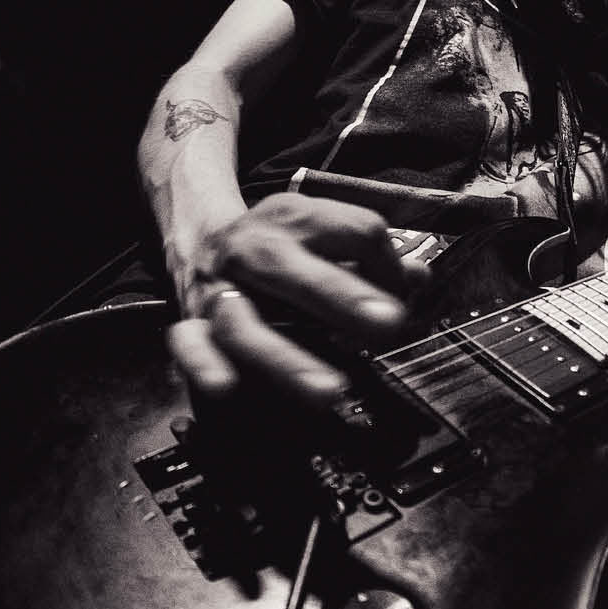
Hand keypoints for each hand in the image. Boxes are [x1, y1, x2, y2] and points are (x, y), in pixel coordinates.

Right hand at [165, 192, 425, 402]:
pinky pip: (188, 345)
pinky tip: (227, 387)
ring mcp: (217, 291)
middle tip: (387, 326)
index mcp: (293, 217)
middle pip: (291, 267)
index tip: (400, 304)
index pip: (355, 233)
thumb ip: (369, 258)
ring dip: (286, 358)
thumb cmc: (276, 246)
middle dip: (340, 297)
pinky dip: (204, 365)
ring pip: (244, 324)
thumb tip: (420, 278)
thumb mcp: (321, 234)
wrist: (197, 237)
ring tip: (330, 391)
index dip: (389, 269)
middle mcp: (249, 248)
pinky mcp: (190, 324)